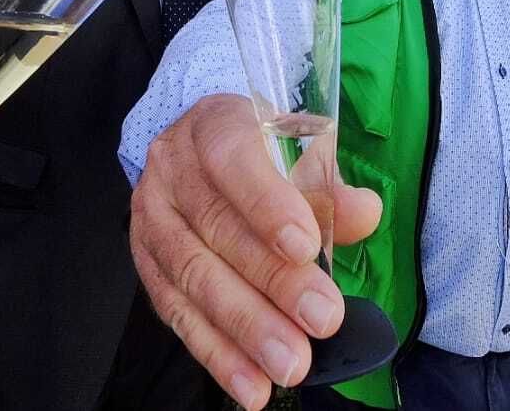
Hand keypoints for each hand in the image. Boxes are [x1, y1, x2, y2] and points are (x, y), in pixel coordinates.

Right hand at [129, 94, 382, 409]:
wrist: (203, 152)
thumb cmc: (265, 150)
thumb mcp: (302, 150)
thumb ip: (329, 184)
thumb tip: (362, 214)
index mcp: (213, 126)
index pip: (234, 159)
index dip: (267, 204)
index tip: (306, 247)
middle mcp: (171, 169)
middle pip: (218, 230)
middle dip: (272, 283)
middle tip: (322, 321)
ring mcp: (153, 218)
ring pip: (194, 278)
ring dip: (244, 330)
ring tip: (289, 366)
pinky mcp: (147, 264)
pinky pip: (178, 314)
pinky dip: (217, 354)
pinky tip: (251, 385)